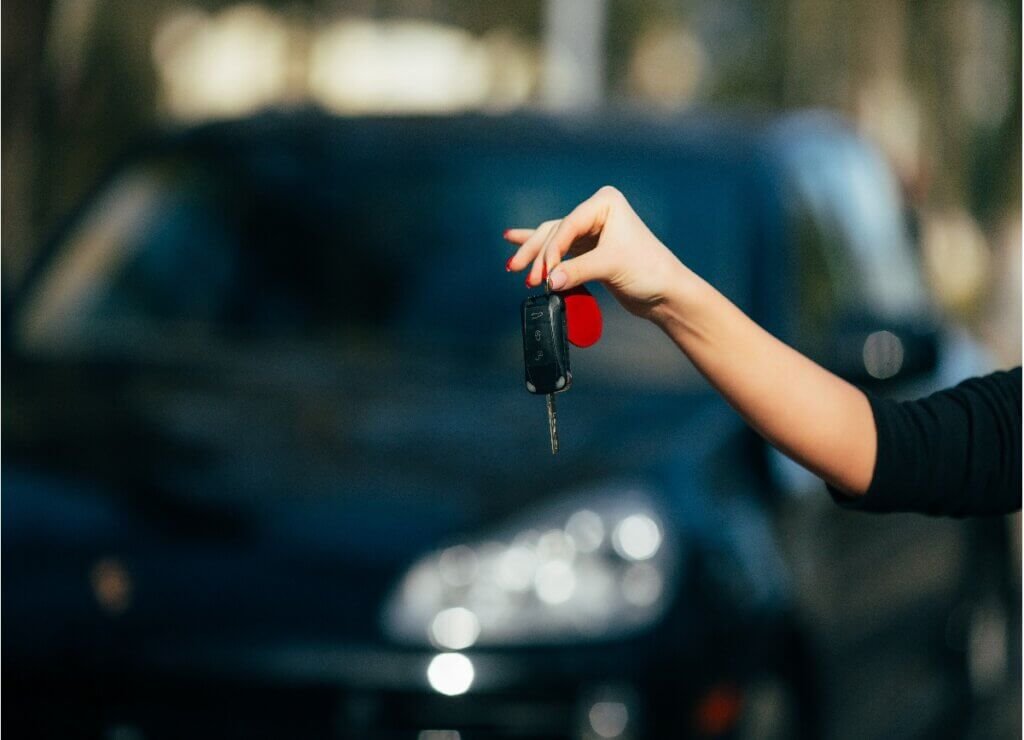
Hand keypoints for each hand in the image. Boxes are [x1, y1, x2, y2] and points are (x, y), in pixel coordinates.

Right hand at [503, 186, 687, 317]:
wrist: (665, 292)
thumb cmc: (649, 270)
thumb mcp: (611, 266)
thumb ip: (577, 271)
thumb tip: (548, 281)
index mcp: (606, 203)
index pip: (568, 225)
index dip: (552, 251)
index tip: (544, 275)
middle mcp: (597, 212)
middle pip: (555, 231)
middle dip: (537, 253)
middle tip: (518, 271)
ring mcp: (591, 230)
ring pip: (553, 240)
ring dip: (535, 255)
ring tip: (513, 267)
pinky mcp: (588, 249)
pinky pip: (558, 249)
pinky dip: (540, 251)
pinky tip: (514, 238)